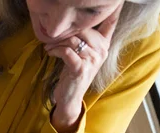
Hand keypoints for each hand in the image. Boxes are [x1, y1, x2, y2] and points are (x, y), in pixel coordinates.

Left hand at [44, 5, 120, 132]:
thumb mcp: (81, 54)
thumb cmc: (73, 73)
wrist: (70, 96)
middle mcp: (102, 51)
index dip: (109, 12)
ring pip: (73, 39)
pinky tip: (50, 52)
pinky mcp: (80, 68)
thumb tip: (71, 23)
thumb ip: (82, 39)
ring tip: (49, 46)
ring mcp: (92, 60)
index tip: (104, 5)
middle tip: (52, 37)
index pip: (110, 23)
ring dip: (57, 41)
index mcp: (104, 45)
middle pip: (84, 29)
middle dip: (65, 31)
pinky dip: (55, 50)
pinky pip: (67, 51)